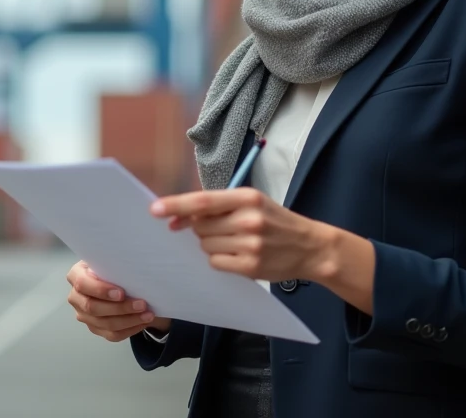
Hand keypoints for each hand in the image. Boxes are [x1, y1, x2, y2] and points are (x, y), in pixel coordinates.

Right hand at [66, 261, 170, 341]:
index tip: (122, 293)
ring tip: (148, 315)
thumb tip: (131, 267)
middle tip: (142, 304)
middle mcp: (76, 297)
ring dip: (129, 320)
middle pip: (93, 307)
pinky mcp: (95, 328)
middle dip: (120, 308)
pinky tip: (142, 322)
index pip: (82, 284)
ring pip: (104, 324)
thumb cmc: (112, 266)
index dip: (101, 290)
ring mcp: (84, 315)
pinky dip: (129, 330)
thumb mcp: (109, 259)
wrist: (114, 279)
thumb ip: (113, 263)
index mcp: (76, 276)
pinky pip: (112, 335)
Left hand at [150, 188, 327, 283]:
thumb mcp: (253, 202)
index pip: (203, 201)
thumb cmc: (276, 221)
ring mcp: (250, 245)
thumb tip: (179, 218)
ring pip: (206, 246)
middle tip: (221, 228)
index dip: (177, 205)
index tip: (154, 209)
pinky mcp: (251, 266)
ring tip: (235, 241)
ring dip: (212, 244)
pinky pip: (216, 262)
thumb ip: (219, 206)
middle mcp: (248, 219)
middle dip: (201, 228)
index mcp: (247, 198)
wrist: (310, 247)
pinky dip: (220, 260)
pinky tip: (238, 255)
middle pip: (200, 226)